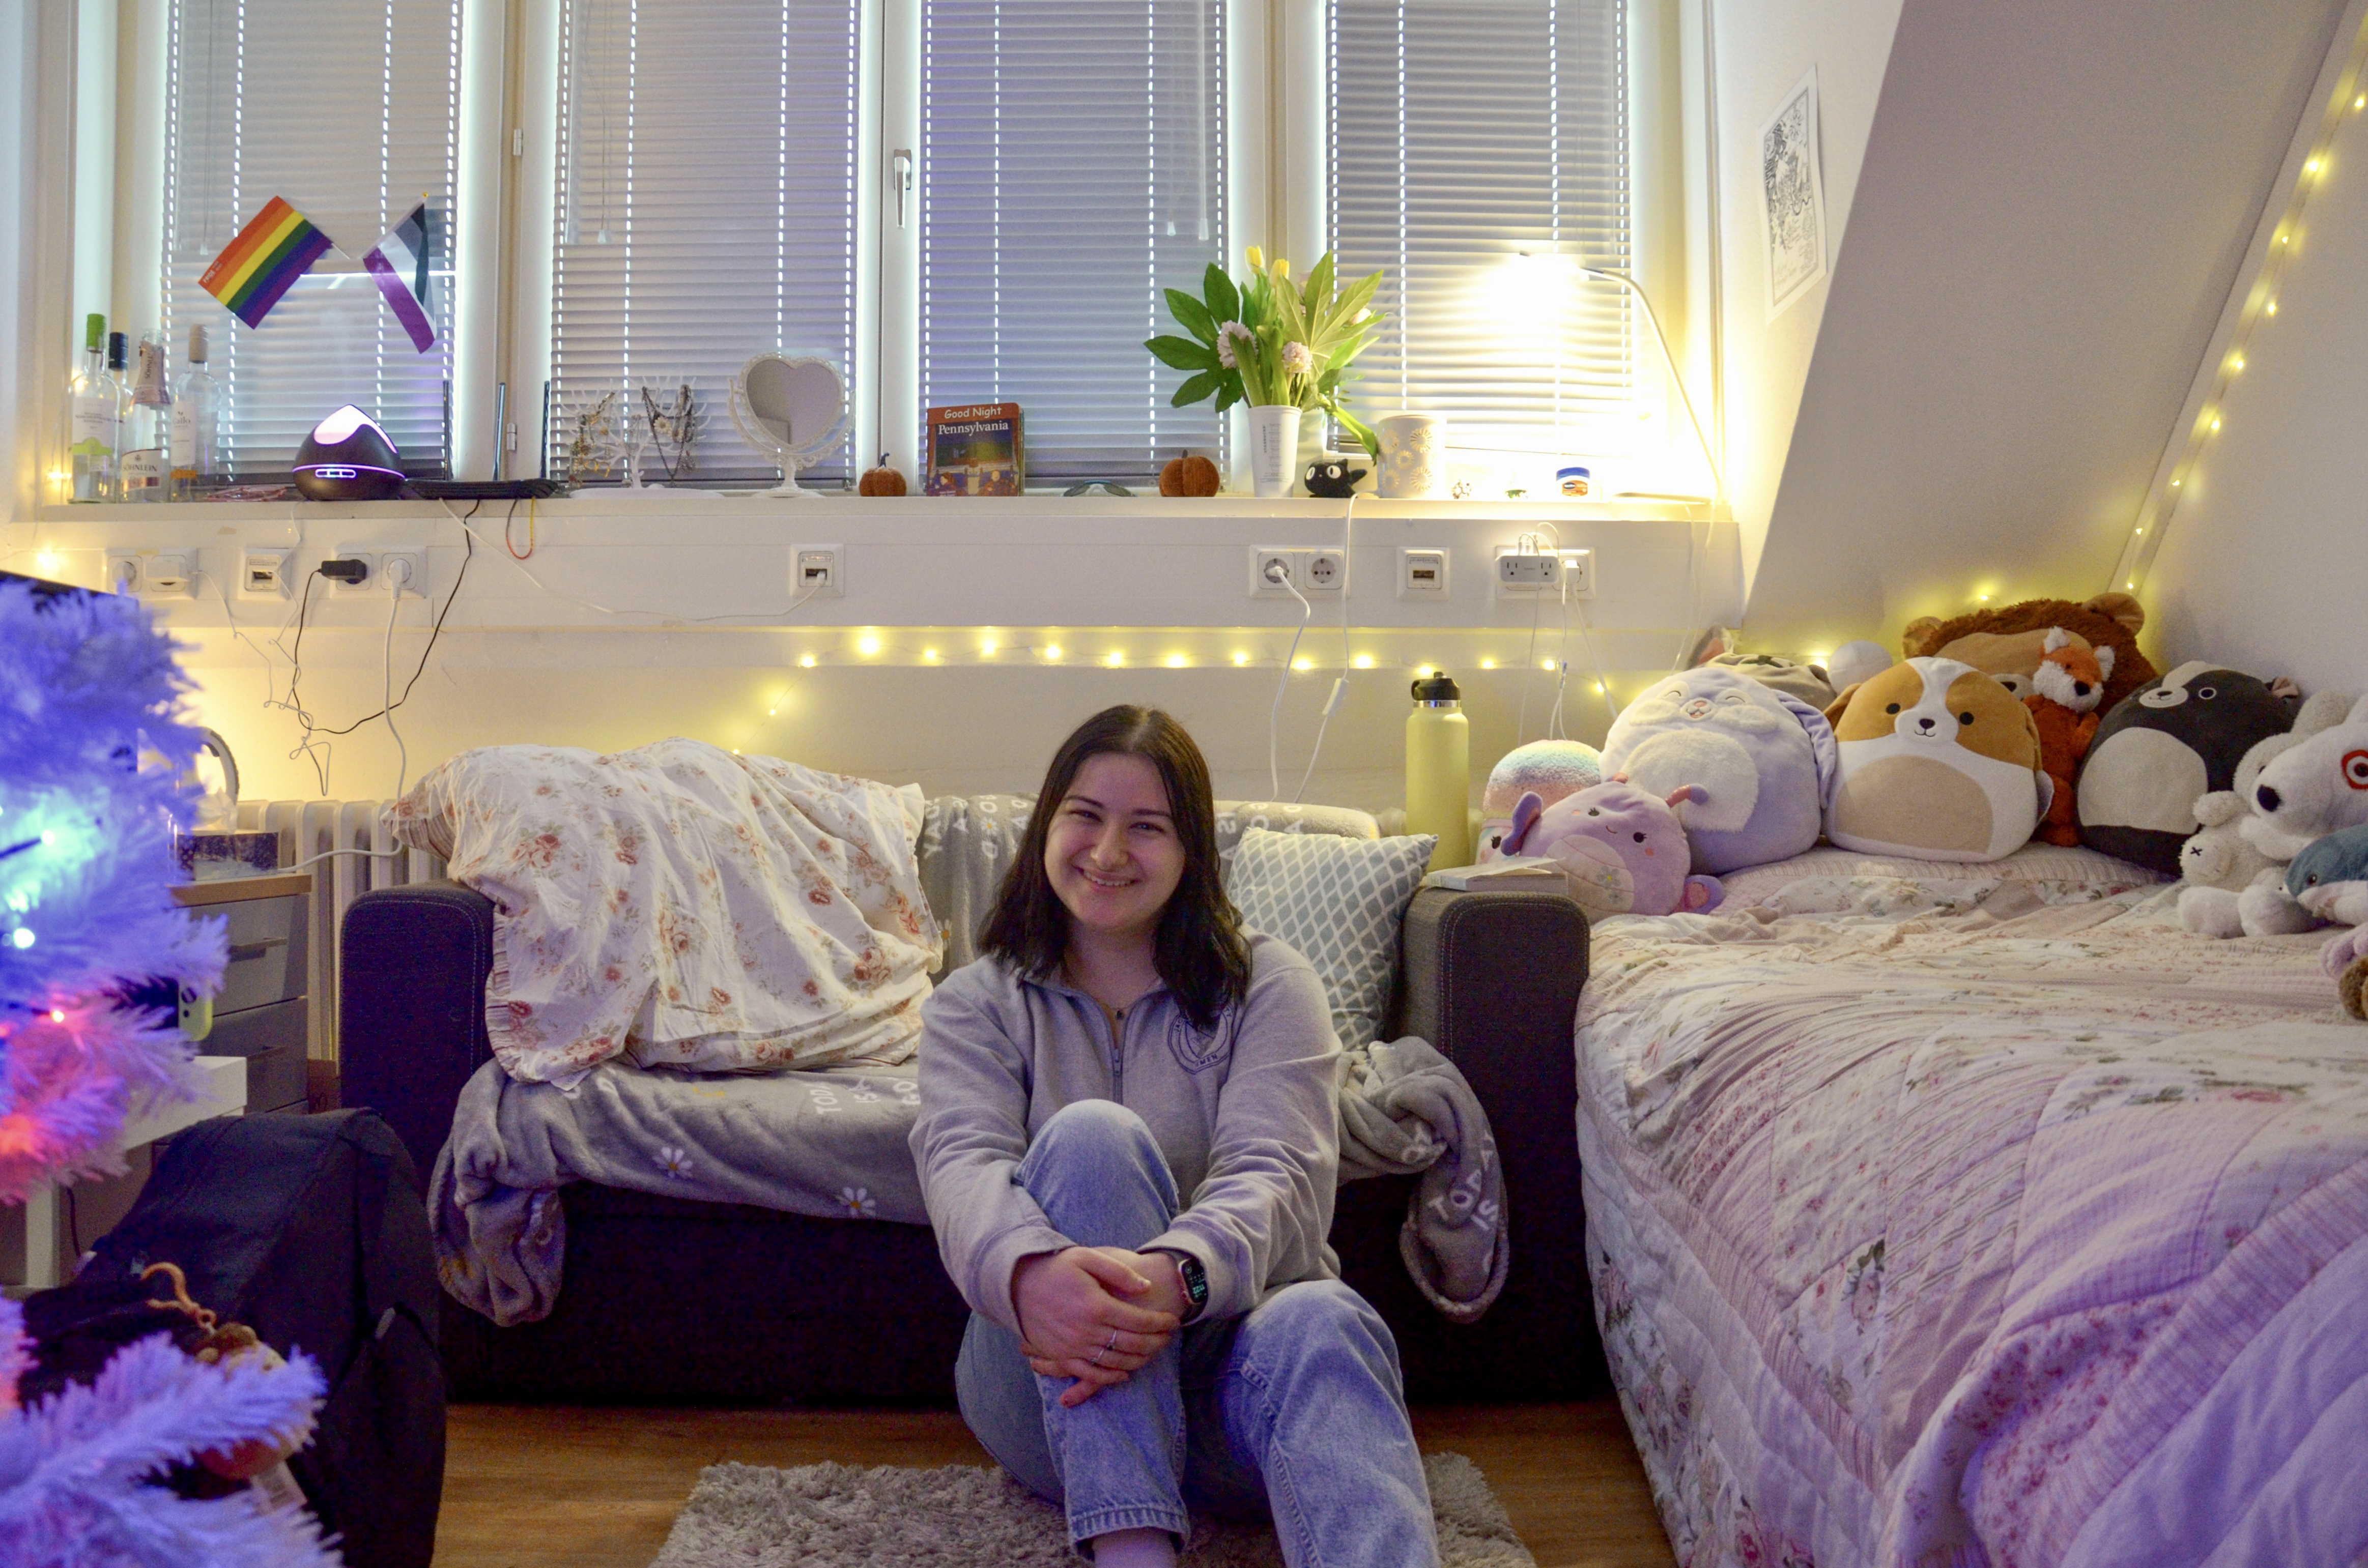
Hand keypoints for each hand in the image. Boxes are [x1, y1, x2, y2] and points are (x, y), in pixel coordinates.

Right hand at [1012, 1247, 1181, 1406]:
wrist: (1018, 1284)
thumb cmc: (1056, 1267)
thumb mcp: (1087, 1257)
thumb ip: (1119, 1272)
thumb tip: (1146, 1288)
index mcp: (1096, 1305)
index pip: (1139, 1321)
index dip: (1160, 1323)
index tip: (1173, 1321)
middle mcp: (1086, 1330)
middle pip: (1131, 1344)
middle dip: (1156, 1342)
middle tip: (1169, 1337)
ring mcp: (1073, 1347)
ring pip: (1115, 1362)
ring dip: (1139, 1360)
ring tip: (1154, 1351)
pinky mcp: (1061, 1356)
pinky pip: (1089, 1374)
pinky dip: (1109, 1377)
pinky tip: (1124, 1373)